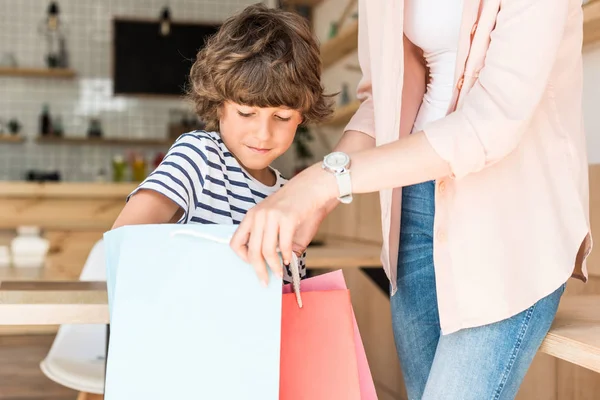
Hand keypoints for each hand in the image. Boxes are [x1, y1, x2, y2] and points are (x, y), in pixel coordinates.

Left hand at [230, 163, 336, 285]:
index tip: (252, 264)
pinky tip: (289, 260)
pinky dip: (286, 257)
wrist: (313, 187)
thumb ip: (272, 241)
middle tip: (264, 281)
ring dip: (274, 266)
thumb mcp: (277, 222)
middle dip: (259, 269)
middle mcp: (258, 215)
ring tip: (280, 271)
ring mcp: (272, 216)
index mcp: (252, 216)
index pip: (236, 242)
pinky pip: (283, 245)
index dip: (242, 257)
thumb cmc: (297, 206)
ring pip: (267, 250)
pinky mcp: (287, 218)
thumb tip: (273, 265)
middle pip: (252, 251)